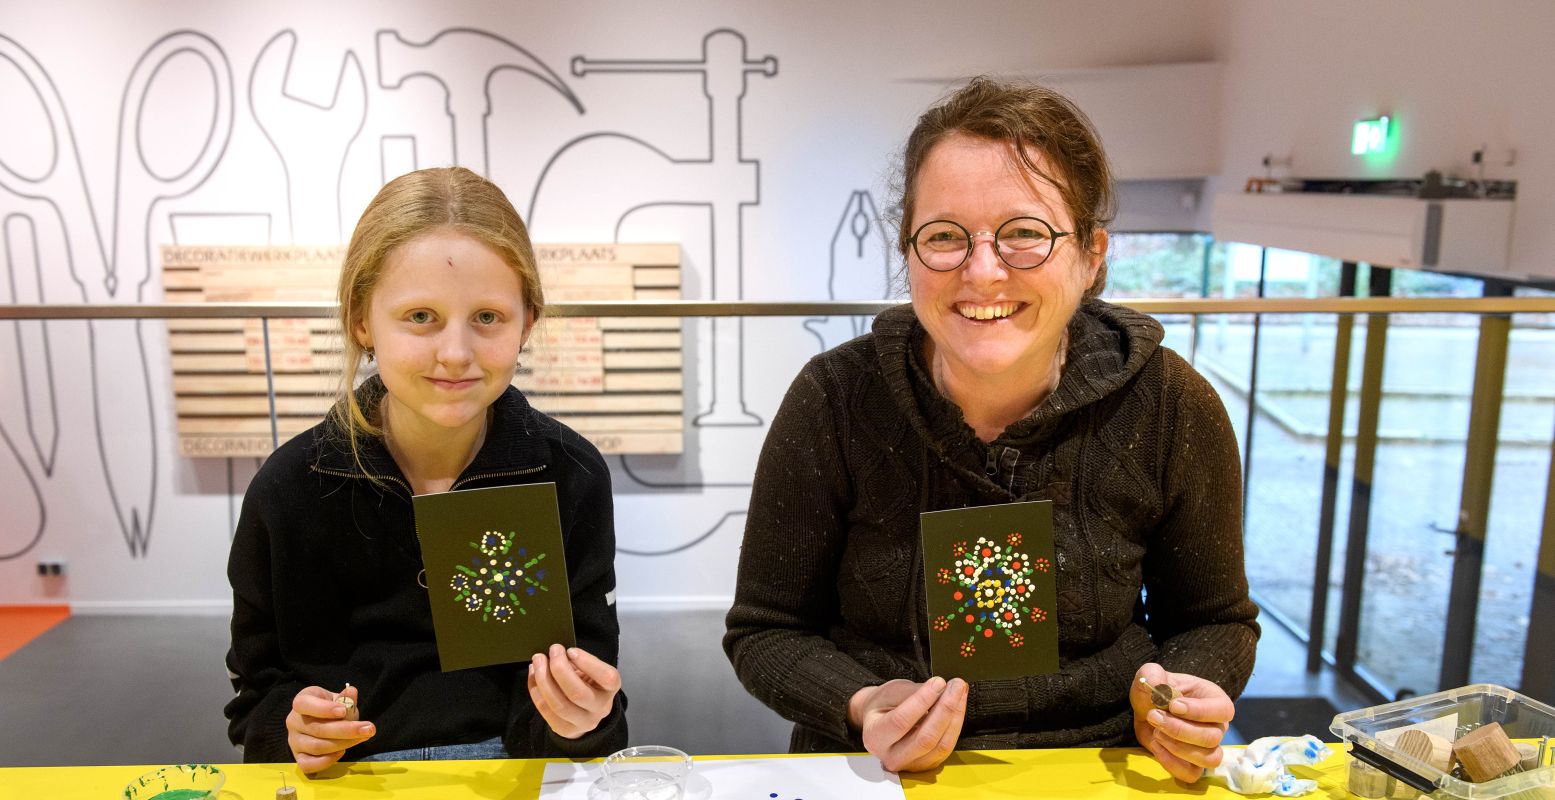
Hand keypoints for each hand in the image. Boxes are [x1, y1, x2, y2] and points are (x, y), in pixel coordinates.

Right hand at [286, 684, 375, 772]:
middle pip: (317, 729)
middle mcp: (293, 721)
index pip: (304, 704)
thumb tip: (352, 692)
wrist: (323, 722)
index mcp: (301, 701)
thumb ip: (346, 698)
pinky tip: (342, 751)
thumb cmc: (331, 708)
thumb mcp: (339, 699)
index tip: (343, 711)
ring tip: (362, 738)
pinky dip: (327, 761)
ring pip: (317, 747)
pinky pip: (309, 765)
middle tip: (368, 729)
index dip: (324, 709)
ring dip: (343, 744)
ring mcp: (294, 741)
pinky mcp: (298, 757)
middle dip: (346, 730)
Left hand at [528, 644, 621, 738]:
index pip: (606, 678)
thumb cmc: (587, 682)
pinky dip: (535, 689)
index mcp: (610, 689)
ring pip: (558, 704)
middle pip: (577, 693)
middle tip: (551, 651)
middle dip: (559, 669)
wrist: (585, 711)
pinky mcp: (564, 729)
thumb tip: (556, 653)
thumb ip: (579, 661)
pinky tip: (533, 674)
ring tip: (537, 661)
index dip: (588, 663)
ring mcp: (583, 722)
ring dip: (543, 679)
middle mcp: (601, 708)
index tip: (570, 650)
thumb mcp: (591, 670)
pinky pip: (545, 710)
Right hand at [848, 677, 967, 772]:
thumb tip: (940, 689)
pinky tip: (959, 705)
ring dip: (955, 716)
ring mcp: (910, 765)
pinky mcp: (927, 765)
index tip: (938, 682)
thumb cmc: (882, 706)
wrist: (879, 723)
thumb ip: (912, 693)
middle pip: (925, 738)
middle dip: (945, 708)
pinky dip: (956, 725)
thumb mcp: (889, 692)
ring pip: (940, 745)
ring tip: (960, 692)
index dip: (922, 701)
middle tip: (956, 685)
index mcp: (874, 736)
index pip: (901, 721)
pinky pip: (947, 748)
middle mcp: (891, 757)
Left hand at [1130, 663, 1233, 782]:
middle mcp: (1218, 727)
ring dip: (1179, 747)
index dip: (1199, 711)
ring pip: (1209, 759)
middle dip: (1180, 729)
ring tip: (1156, 732)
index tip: (1173, 705)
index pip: (1223, 710)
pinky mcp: (1192, 765)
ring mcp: (1208, 749)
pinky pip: (1192, 774)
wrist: (1146, 710)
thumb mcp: (1152, 675)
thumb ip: (1153, 674)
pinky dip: (1172, 763)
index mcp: (1215, 701)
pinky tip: (1156, 746)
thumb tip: (1156, 686)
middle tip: (1154, 716)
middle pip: (1213, 737)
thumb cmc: (1158, 691)